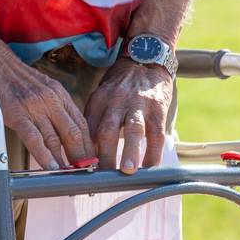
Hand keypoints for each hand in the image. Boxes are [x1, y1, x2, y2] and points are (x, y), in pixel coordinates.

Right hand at [0, 50, 95, 170]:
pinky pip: (34, 138)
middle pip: (73, 133)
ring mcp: (35, 106)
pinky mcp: (17, 113)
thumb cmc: (18, 79)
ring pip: (55, 138)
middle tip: (86, 174)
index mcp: (60, 94)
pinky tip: (51, 167)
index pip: (81, 123)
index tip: (93, 160)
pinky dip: (44, 156)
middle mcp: (51, 99)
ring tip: (71, 176)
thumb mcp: (45, 87)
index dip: (89, 145)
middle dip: (82, 156)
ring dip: (65, 160)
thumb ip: (57, 107)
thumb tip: (68, 133)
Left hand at [85, 59, 173, 173]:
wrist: (146, 59)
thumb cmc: (121, 86)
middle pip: (107, 130)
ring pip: (133, 129)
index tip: (81, 174)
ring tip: (127, 171)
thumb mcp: (102, 97)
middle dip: (104, 156)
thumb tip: (86, 154)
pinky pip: (156, 133)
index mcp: (99, 100)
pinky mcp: (157, 108)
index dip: (84, 152)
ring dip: (129, 151)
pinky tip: (151, 167)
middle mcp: (117, 101)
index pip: (88, 129)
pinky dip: (153, 152)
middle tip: (102, 179)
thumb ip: (95, 121)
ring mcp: (138, 104)